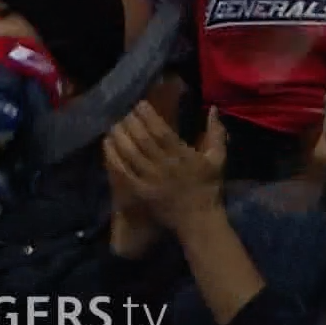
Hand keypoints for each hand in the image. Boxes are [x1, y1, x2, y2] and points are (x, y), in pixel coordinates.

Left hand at [103, 105, 226, 233]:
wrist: (199, 220)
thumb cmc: (208, 187)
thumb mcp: (217, 159)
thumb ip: (215, 133)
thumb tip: (212, 108)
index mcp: (183, 157)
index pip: (162, 132)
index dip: (148, 116)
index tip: (140, 104)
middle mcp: (165, 166)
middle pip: (143, 140)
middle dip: (131, 122)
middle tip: (125, 112)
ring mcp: (150, 179)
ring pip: (129, 153)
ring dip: (119, 136)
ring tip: (115, 124)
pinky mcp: (140, 191)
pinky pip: (122, 171)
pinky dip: (113, 156)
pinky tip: (108, 144)